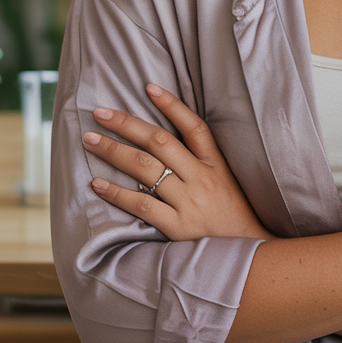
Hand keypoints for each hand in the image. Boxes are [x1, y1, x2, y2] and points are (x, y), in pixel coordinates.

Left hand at [82, 84, 274, 242]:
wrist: (250, 255)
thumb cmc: (234, 216)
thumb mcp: (226, 180)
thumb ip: (201, 160)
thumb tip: (168, 139)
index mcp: (216, 163)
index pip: (194, 126)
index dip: (172, 104)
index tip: (148, 87)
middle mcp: (202, 177)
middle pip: (161, 142)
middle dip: (127, 124)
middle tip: (100, 113)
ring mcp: (189, 202)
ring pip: (146, 168)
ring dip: (114, 151)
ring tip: (91, 140)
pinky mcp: (177, 227)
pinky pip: (142, 205)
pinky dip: (117, 193)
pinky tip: (97, 183)